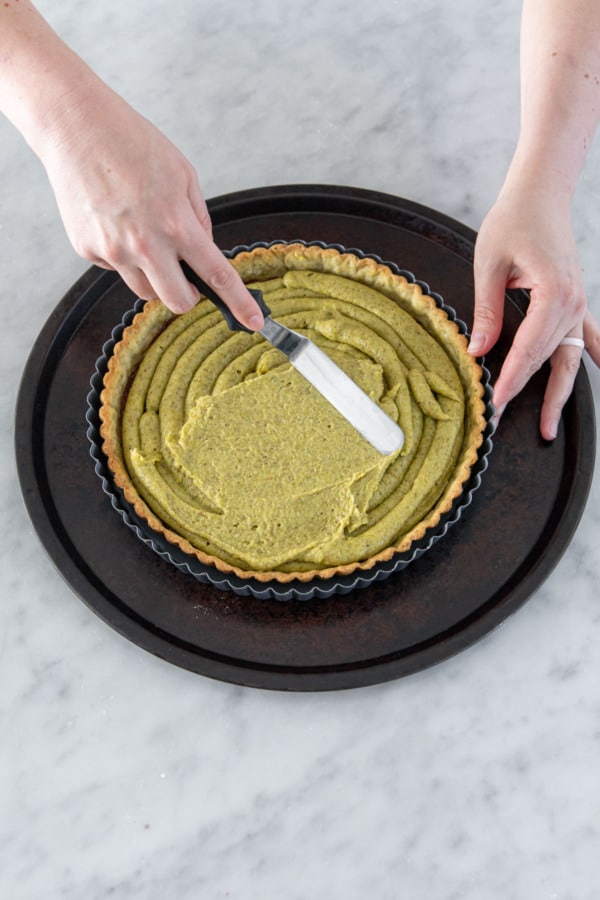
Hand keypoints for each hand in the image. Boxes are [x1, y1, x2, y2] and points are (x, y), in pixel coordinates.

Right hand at [39, 83, 263, 325]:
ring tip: (144, 235)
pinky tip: (115, 220)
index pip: (216, 275)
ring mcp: (112, 251)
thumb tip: (204, 252)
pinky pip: (115, 268)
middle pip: (178, 301)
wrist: (75, 126)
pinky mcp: (87, 250)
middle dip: (188, 294)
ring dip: (155, 277)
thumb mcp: (183, 174)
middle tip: (186, 275)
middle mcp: (144, 245)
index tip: (253, 322)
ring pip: (145, 291)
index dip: (239, 303)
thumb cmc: (132, 143)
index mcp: (176, 223)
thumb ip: (198, 219)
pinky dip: (122, 254)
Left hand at [471, 178, 598, 438]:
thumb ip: (487, 309)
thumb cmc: (512, 220)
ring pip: (568, 358)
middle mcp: (573, 303)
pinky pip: (587, 337)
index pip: (529, 349)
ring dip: (558, 393)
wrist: (540, 193)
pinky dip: (593, 355)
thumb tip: (478, 351)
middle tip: (500, 423)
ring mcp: (579, 303)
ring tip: (547, 428)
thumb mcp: (489, 263)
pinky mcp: (575, 300)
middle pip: (547, 360)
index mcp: (553, 292)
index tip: (494, 405)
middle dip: (524, 393)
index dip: (510, 379)